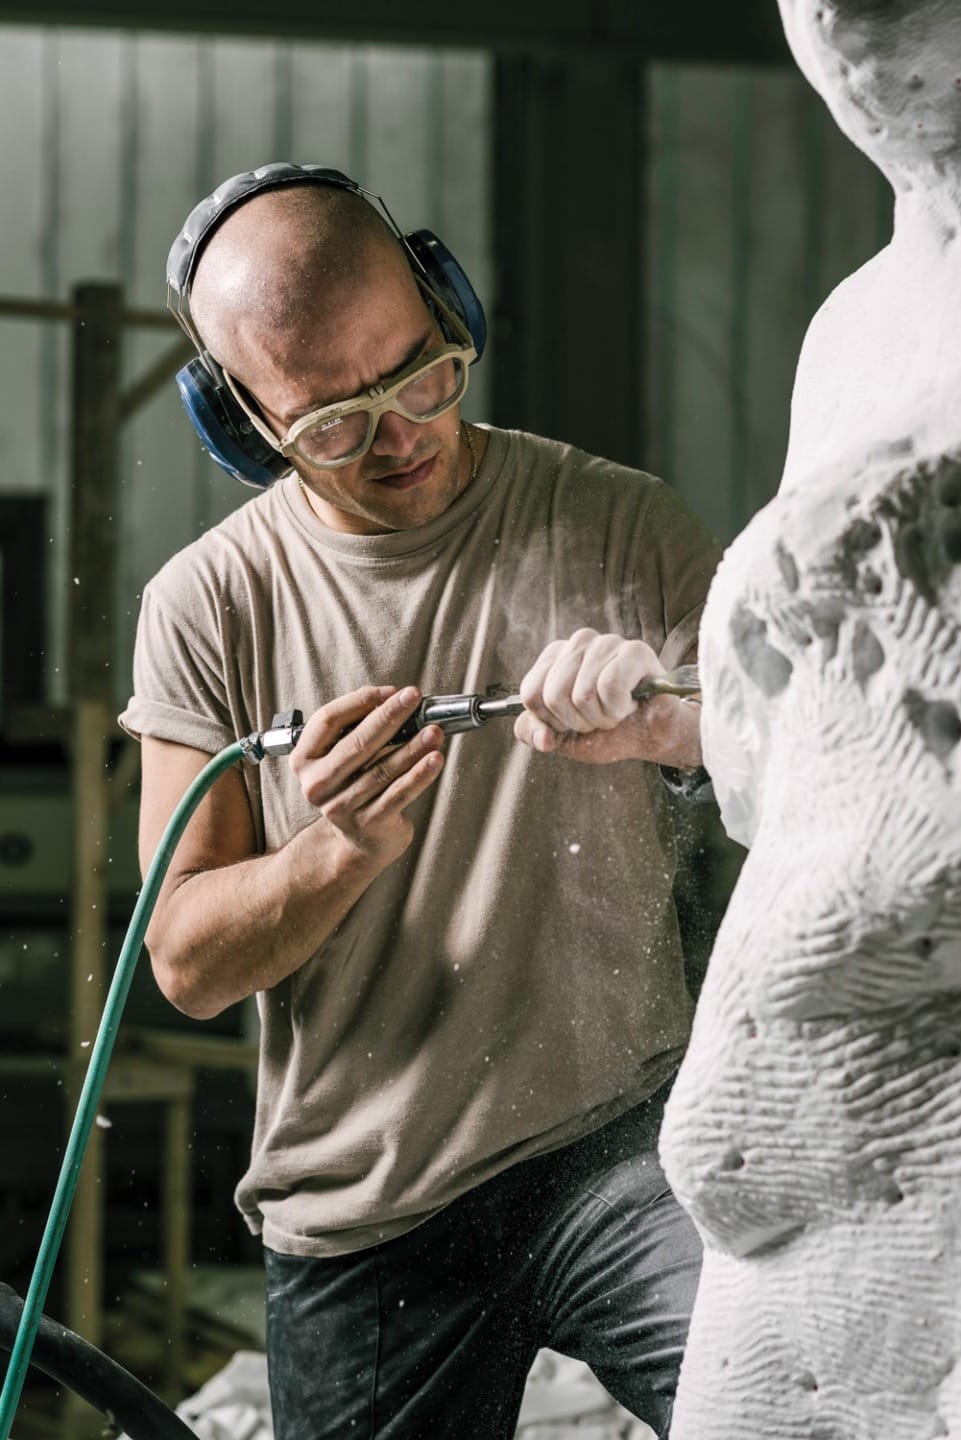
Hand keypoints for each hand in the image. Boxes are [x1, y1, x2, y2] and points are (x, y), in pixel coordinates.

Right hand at [290, 686, 444, 868]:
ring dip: (413, 746)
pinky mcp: (369, 823)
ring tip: (434, 730)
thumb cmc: (354, 786)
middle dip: (389, 716)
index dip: (359, 701)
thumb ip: (357, 728)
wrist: (358, 840)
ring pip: (382, 768)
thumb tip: (392, 699)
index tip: (390, 691)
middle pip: (357, 743)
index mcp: (305, 760)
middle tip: (413, 697)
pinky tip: (435, 759)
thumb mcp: (342, 757)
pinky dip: (420, 774)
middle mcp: (318, 784)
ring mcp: (341, 806)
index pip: (327, 720)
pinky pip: (399, 793)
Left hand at [513, 629, 701, 767]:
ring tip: (617, 711)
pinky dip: (619, 708)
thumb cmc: (606, 730)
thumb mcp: (560, 736)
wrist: (650, 735)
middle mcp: (578, 642)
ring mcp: (606, 643)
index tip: (573, 721)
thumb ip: (532, 732)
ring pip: (583, 694)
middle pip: (554, 696)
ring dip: (602, 718)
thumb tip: (542, 737)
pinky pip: (610, 687)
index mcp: (554, 657)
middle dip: (579, 722)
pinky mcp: (634, 650)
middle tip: (599, 718)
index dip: (552, 720)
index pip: (531, 693)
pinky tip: (631, 704)